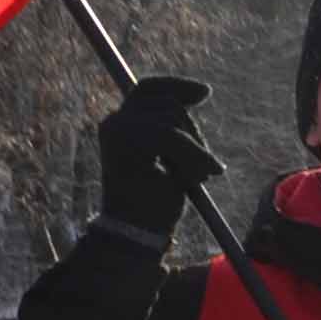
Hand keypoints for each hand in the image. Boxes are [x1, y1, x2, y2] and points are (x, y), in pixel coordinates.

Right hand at [95, 74, 221, 241]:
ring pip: (174, 119)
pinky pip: (172, 136)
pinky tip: (202, 175)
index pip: (150, 88)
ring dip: (195, 149)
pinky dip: (194, 155)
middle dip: (194, 132)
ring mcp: (118, 131)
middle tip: (203, 166)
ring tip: (194, 177)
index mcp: (120, 124)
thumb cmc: (155, 201)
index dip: (178, 86)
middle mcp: (114, 122)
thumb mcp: (172, 155)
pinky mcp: (126, 144)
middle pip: (168, 103)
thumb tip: (199, 92)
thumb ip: (175, 126)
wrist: (138, 233)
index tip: (206, 93)